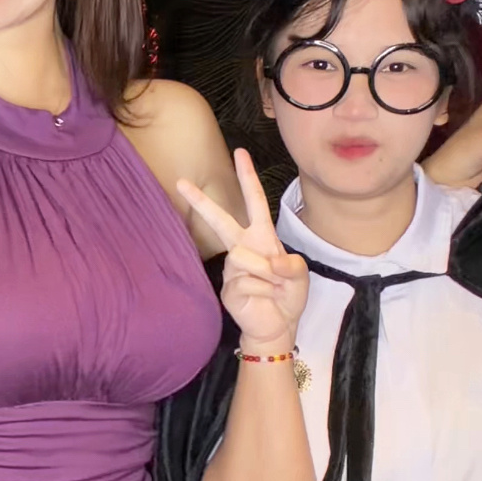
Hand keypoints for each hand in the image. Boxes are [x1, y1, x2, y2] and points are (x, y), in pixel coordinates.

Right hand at [177, 149, 309, 348]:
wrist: (277, 327)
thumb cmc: (287, 297)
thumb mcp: (300, 275)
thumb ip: (290, 264)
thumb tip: (268, 262)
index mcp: (261, 238)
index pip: (255, 202)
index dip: (248, 178)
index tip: (240, 153)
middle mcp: (243, 248)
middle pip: (222, 220)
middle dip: (201, 201)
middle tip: (181, 182)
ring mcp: (232, 268)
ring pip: (247, 259)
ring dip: (270, 276)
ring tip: (274, 289)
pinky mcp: (228, 287)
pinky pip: (249, 281)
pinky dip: (266, 291)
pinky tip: (265, 299)